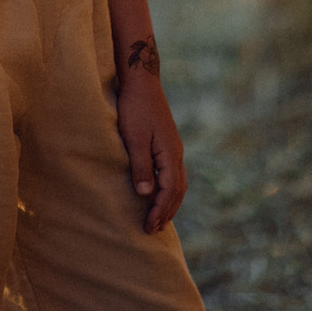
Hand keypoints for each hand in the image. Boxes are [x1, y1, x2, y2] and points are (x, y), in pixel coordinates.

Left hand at [117, 47, 186, 232]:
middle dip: (166, 212)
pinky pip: (173, 174)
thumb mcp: (133, 138)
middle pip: (177, 190)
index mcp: (169, 154)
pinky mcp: (167, 143)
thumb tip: (146, 194)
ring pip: (178, 183)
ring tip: (158, 219)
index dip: (159, 211)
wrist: (141, 80)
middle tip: (152, 230)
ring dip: (169, 203)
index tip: (148, 227)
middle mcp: (175, 153)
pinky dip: (168, 190)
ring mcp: (173, 148)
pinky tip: (159, 193)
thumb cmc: (134, 108)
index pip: (169, 191)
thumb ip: (140, 166)